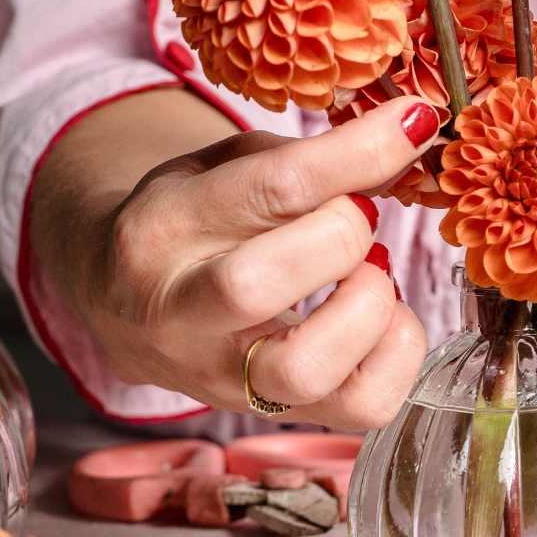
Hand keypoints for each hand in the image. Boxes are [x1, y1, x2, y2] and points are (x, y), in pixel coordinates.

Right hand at [67, 95, 443, 429]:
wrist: (123, 310)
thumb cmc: (186, 227)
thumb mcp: (217, 169)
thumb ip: (296, 158)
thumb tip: (403, 139)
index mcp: (163, 228)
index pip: (270, 188)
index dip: (358, 152)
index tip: (413, 122)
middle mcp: (179, 313)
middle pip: (260, 284)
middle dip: (341, 236)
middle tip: (359, 216)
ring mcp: (221, 377)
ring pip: (305, 368)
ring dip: (368, 308)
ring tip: (369, 274)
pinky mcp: (269, 415)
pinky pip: (359, 408)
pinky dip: (395, 354)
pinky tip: (379, 318)